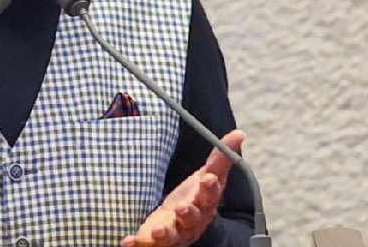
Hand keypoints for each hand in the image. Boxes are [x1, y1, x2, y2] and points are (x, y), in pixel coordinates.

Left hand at [121, 130, 244, 246]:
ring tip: (157, 231)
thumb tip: (239, 133)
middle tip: (182, 208)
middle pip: (192, 219)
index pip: (210, 195)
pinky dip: (138, 243)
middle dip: (189, 214)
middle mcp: (192, 221)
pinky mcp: (157, 239)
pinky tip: (128, 241)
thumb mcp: (208, 175)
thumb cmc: (196, 196)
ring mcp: (175, 232)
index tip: (208, 179)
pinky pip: (148, 244)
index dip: (210, 188)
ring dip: (164, 234)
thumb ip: (220, 157)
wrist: (181, 220)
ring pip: (172, 236)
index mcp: (205, 203)